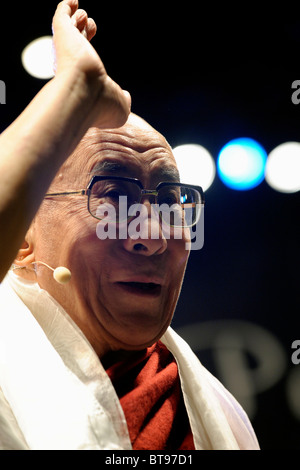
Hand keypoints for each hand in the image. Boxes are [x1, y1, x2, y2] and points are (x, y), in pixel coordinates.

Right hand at [52, 0, 130, 127]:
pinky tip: (74, 1)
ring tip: (85, 16)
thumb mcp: (120, 107)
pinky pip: (62, 14)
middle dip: (82, 32)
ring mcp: (66, 48)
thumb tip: (125, 96)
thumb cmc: (102, 107)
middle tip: (90, 25)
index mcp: (81, 81)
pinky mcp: (63, 32)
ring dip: (77, 18)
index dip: (88, 51)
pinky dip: (66, 7)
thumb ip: (123, 99)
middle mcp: (70, 65)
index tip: (93, 45)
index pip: (82, 61)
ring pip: (69, 27)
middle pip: (75, 42)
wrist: (85, 96)